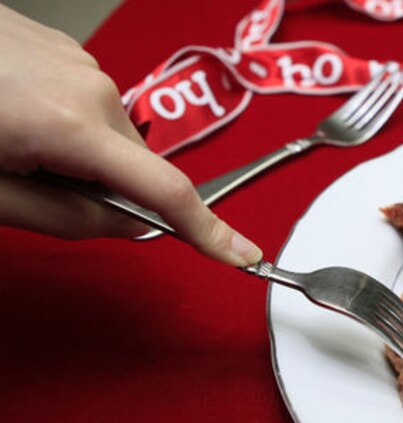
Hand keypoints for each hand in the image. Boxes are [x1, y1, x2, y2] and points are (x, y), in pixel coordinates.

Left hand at [0, 5, 261, 266]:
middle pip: (134, 163)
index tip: (241, 255)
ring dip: (80, 153)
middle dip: (107, 189)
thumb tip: (123, 226)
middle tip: (36, 189)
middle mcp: (92, 87)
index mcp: (73, 128)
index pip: (166, 192)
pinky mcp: (62, 48)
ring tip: (11, 143)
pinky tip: (13, 113)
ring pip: (109, 134)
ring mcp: (78, 61)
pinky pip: (86, 102)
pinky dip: (64, 122)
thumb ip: (65, 218)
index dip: (208, 231)